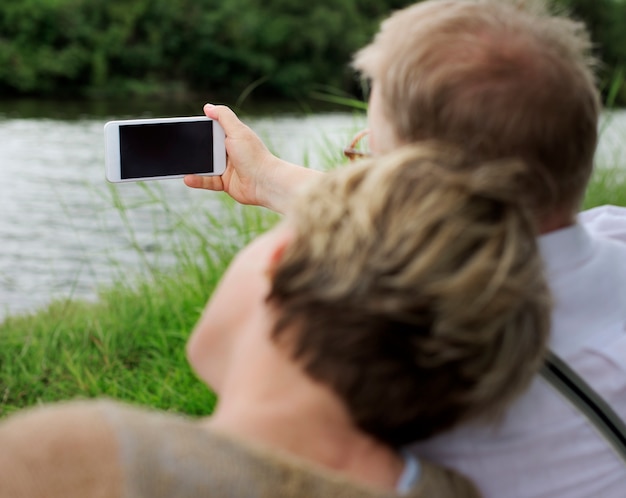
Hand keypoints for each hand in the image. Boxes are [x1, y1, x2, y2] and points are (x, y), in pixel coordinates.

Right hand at [185, 104, 319, 212]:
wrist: (265, 182)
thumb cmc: (254, 155)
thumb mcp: (237, 130)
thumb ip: (223, 116)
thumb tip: (207, 106)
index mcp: (232, 136)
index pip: (211, 130)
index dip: (198, 130)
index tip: (182, 129)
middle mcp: (228, 151)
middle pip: (205, 148)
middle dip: (192, 149)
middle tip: (175, 148)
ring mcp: (226, 168)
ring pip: (204, 166)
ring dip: (192, 166)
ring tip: (177, 164)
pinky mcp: (225, 183)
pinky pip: (207, 181)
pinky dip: (197, 180)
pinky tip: (187, 178)